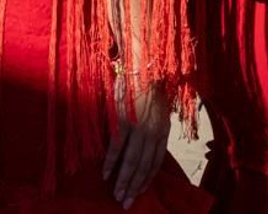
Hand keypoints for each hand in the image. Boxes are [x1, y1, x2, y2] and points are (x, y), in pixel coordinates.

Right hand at [102, 78, 170, 207]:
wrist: (144, 67)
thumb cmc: (150, 87)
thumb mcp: (160, 110)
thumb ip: (155, 129)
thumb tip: (147, 147)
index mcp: (163, 131)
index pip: (156, 163)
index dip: (147, 180)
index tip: (139, 193)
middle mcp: (153, 133)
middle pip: (144, 167)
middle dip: (135, 187)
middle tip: (126, 203)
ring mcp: (138, 128)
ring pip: (131, 162)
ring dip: (123, 181)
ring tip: (117, 195)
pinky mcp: (123, 122)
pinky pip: (116, 148)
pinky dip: (110, 164)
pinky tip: (105, 175)